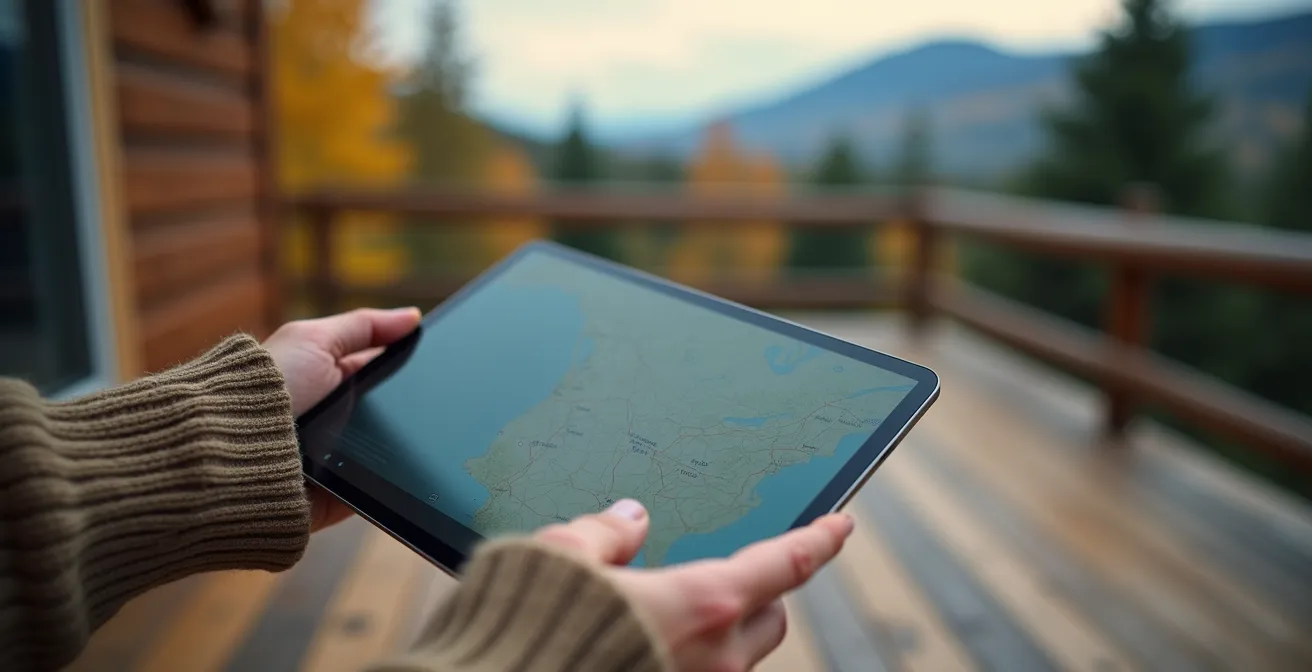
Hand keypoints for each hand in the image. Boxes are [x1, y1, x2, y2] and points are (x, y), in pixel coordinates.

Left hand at [263, 307, 422, 530]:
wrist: (236, 456)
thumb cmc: (266, 390)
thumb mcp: (314, 341)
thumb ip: (364, 327)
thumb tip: (413, 316)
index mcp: (328, 379)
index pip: (379, 366)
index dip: (407, 360)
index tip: (439, 355)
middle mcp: (335, 417)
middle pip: (390, 408)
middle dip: (411, 403)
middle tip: (437, 395)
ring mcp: (340, 457)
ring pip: (392, 447)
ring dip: (405, 440)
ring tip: (424, 429)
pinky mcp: (343, 495)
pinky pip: (381, 486)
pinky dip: (396, 477)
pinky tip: (412, 465)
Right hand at [535, 501, 853, 670]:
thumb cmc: (538, 629)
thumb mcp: (564, 556)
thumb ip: (606, 532)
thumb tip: (630, 518)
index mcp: (703, 602)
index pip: (786, 563)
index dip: (820, 539)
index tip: (841, 525)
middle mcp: (716, 656)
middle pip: (774, 618)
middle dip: (768, 594)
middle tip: (741, 575)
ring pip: (742, 658)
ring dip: (729, 635)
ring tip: (682, 617)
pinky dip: (695, 661)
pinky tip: (651, 645)